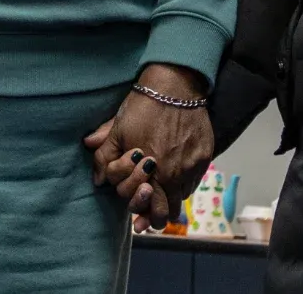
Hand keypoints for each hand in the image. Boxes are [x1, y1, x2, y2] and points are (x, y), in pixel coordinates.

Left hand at [84, 63, 214, 232]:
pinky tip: (173, 173)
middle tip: (148, 210)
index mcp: (150, 173)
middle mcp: (174, 175)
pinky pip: (193, 181)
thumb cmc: (142, 107)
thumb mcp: (117, 130)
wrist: (174, 86)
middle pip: (167, 212)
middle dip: (156, 214)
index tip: (137, 216)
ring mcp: (192, 167)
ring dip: (169, 197)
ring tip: (160, 189)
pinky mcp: (205, 157)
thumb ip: (104, 157)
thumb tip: (98, 180)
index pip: (148, 210)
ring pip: (181, 197)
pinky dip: (183, 182)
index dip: (140, 214)